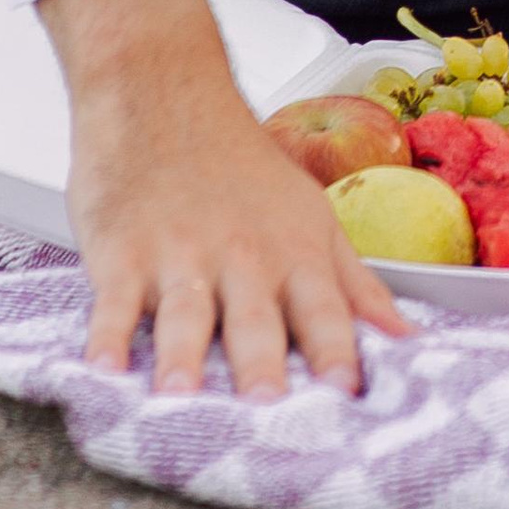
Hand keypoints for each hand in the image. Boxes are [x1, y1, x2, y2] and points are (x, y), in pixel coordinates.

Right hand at [39, 0, 409, 399]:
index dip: (338, 355)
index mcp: (295, 254)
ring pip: (184, 314)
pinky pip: (113, 301)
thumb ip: (355, 287)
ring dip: (182, 359)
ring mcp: (179, 256)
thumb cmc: (241, 168)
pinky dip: (105, 335)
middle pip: (256, 322)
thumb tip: (407, 343)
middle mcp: (242, 259)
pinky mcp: (122, 252)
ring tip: (179, 400)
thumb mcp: (312, 218)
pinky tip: (102, 368)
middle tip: (266, 415)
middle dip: (263, 369)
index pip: (325, 312)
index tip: (349, 399)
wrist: (165, 92)